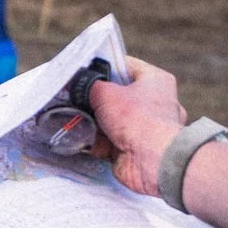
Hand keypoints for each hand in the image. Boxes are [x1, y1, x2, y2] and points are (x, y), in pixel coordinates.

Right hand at [87, 56, 188, 198]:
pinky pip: (110, 142)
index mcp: (155, 81)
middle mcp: (154, 103)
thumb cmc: (136, 119)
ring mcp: (145, 128)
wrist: (152, 161)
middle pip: (118, 96)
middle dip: (94, 100)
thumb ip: (91, 86)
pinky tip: (79, 139)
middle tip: (73, 97)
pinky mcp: (135, 149)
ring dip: (92, 123)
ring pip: (111, 121)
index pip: (126, 66)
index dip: (104, 67)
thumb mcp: (106, 93)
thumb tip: (82, 87)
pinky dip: (95, 142)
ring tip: (72, 118)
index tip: (84, 71)